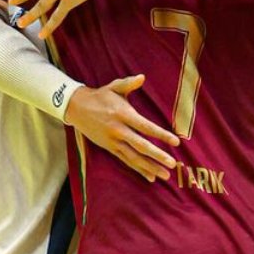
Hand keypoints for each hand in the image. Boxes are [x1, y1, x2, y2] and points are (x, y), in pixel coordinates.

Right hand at [64, 75, 178, 182]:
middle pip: (141, 146)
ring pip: (134, 157)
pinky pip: (126, 161)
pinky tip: (150, 177)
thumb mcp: (114, 87)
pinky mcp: (109, 148)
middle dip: (157, 156)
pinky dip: (138, 169)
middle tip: (173, 164)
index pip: (146, 127)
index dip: (161, 135)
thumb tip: (142, 77)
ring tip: (165, 175)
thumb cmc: (100, 96)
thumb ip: (129, 83)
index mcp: (123, 114)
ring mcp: (113, 141)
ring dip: (150, 167)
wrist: (77, 108)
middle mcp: (118, 130)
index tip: (176, 142)